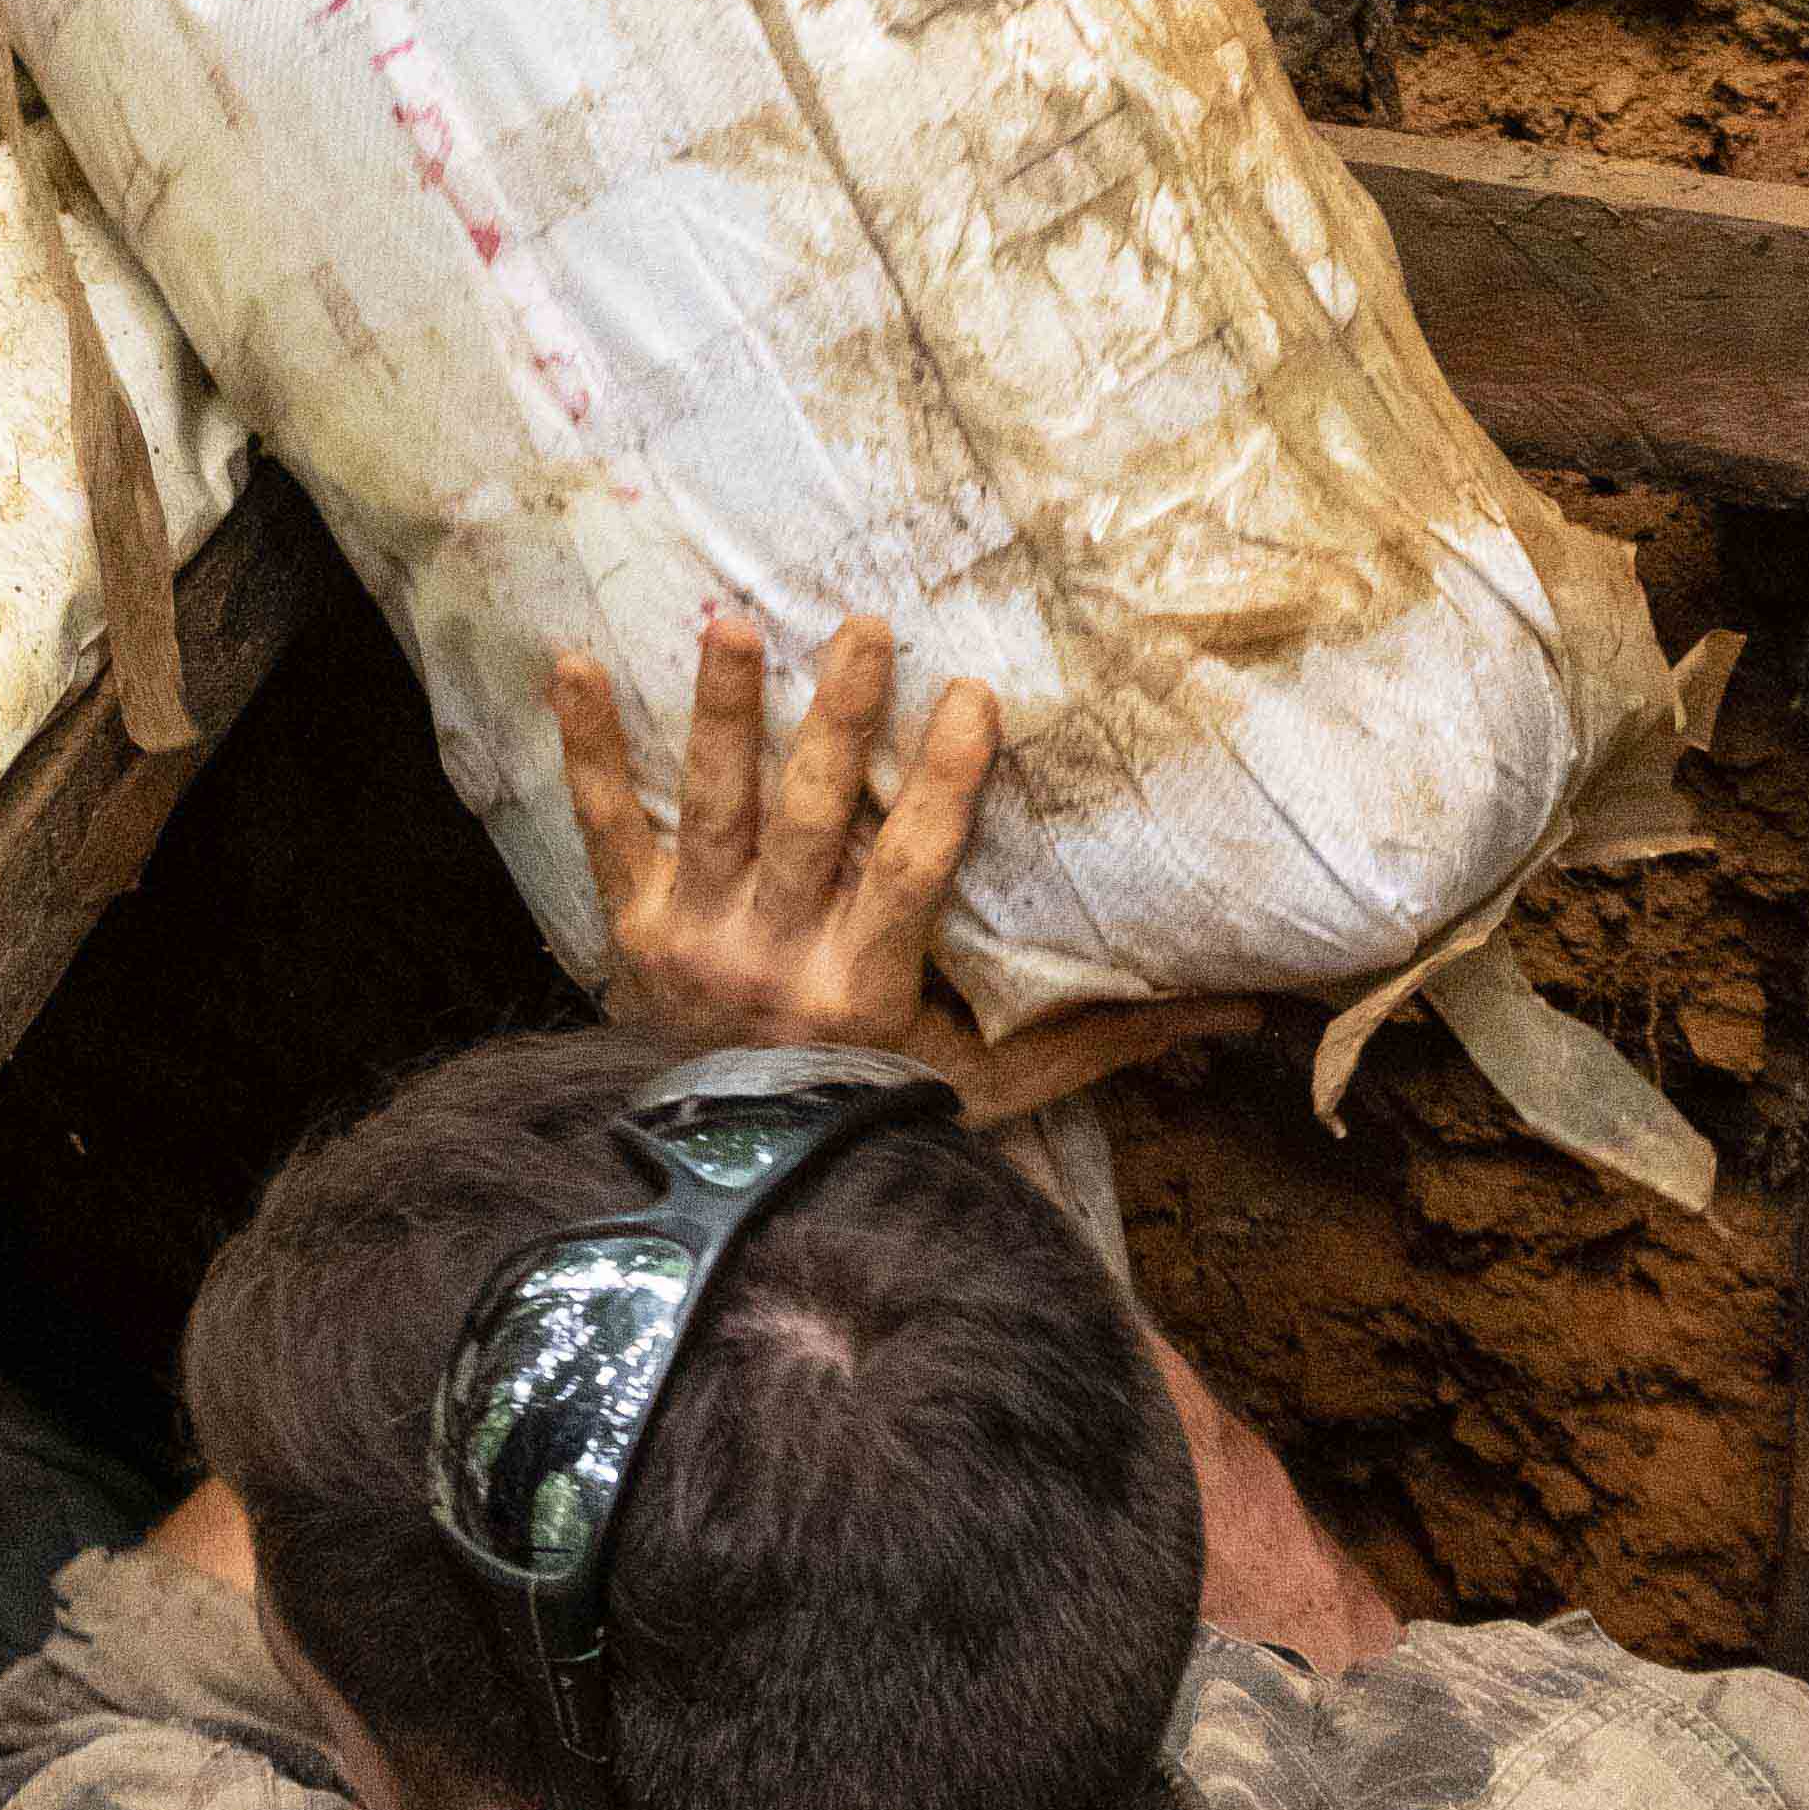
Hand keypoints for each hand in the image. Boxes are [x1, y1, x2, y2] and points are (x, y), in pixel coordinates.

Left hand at [550, 615, 1253, 1129]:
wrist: (728, 1184)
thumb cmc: (877, 1117)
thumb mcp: (991, 1087)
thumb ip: (1104, 1040)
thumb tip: (1235, 1012)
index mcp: (863, 988)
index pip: (908, 868)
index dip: (938, 784)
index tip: (972, 698)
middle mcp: (774, 957)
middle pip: (809, 821)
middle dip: (838, 722)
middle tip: (865, 630)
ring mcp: (695, 937)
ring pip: (712, 810)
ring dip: (722, 715)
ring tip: (732, 626)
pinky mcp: (630, 927)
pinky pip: (605, 828)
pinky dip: (587, 749)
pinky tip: (573, 665)